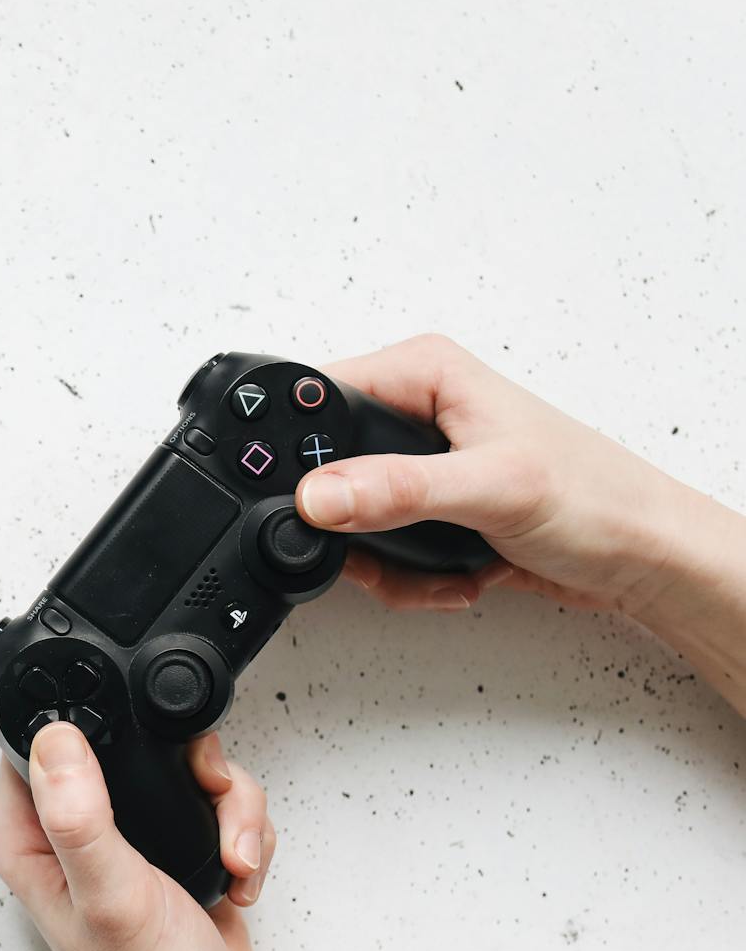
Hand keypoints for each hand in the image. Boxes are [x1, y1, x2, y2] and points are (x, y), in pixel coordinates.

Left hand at [0, 723, 355, 950]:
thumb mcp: (110, 897)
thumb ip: (80, 819)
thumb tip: (56, 740)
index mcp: (30, 838)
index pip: (40, 742)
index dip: (90, 725)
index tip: (138, 750)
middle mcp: (72, 832)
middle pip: (127, 740)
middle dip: (187, 766)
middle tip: (207, 798)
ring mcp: (127, 840)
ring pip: (183, 768)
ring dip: (228, 806)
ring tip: (229, 856)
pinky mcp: (175, 849)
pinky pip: (217, 802)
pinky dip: (242, 831)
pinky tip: (237, 873)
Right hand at [296, 333, 710, 616]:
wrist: (645, 559)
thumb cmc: (600, 500)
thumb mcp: (491, 489)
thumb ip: (397, 490)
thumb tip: (317, 494)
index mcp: (423, 372)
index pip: (318, 401)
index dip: (306, 459)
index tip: (322, 509)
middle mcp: (417, 409)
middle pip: (322, 471)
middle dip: (351, 529)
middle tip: (386, 551)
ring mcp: (420, 462)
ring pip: (344, 520)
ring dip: (384, 562)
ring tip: (437, 567)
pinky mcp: (429, 507)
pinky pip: (377, 549)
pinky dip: (408, 578)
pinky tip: (455, 576)